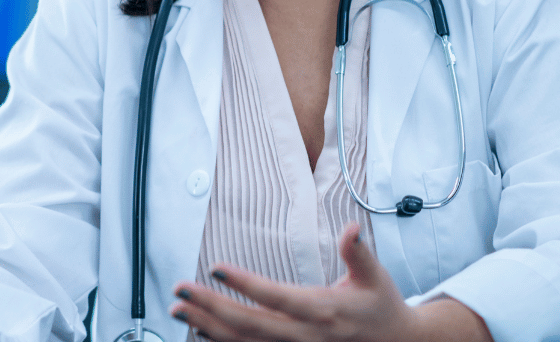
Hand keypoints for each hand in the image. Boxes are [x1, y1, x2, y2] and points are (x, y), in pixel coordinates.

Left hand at [168, 223, 490, 341]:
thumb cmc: (381, 308)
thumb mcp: (375, 277)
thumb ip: (358, 253)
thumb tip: (352, 229)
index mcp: (323, 310)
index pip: (277, 297)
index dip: (245, 284)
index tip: (216, 268)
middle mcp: (304, 335)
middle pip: (249, 324)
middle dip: (210, 307)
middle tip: (179, 291)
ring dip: (207, 326)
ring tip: (178, 310)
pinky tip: (198, 329)